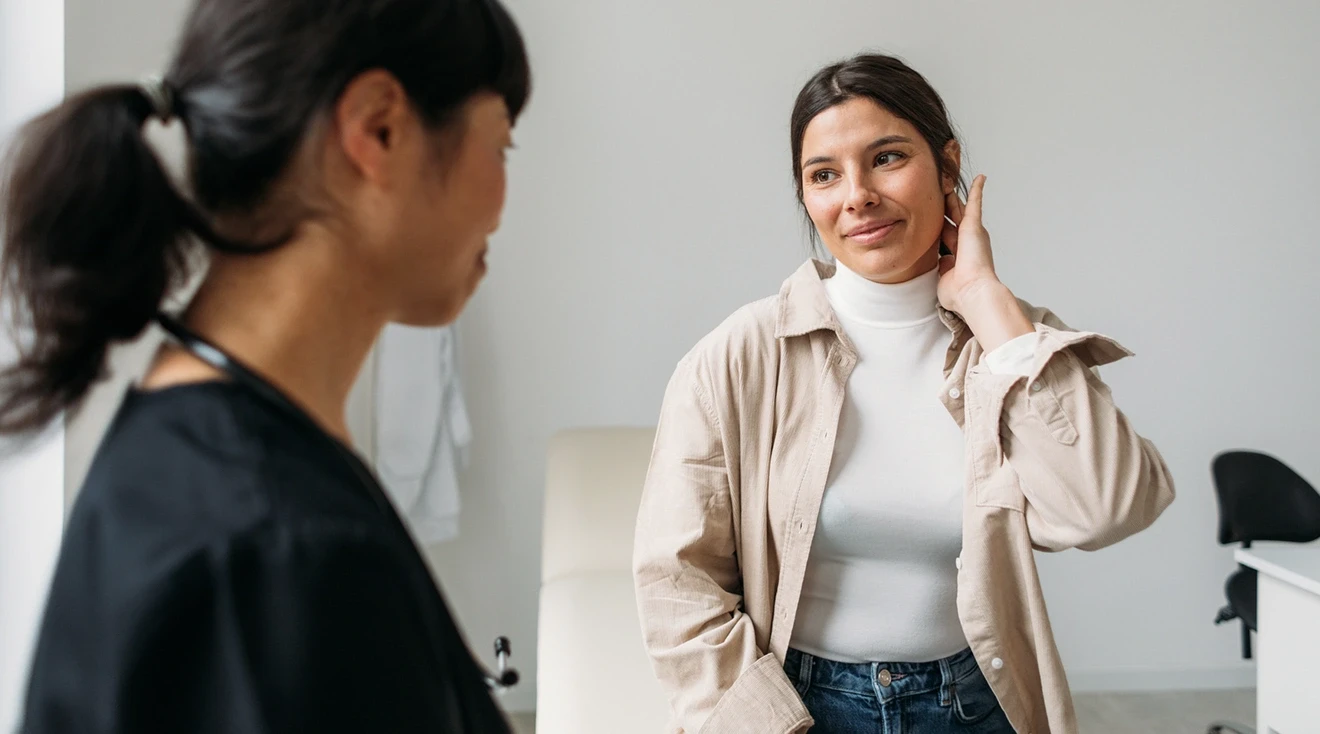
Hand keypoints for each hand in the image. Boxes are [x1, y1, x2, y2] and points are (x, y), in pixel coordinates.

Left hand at [936, 175, 1032, 350]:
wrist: (972, 293)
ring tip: (948, 181)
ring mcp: (972, 233)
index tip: (931, 219)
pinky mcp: (975, 226)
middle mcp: (967, 242)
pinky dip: (978, 189)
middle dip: (946, 207)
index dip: (939, 227)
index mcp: (959, 255)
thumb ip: (943, 269)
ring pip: (961, 209)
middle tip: (939, 193)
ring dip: (955, 196)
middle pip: (953, 219)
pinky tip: (981, 178)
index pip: (946, 236)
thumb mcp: (944, 279)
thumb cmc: (959, 293)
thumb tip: (943, 263)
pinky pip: (976, 202)